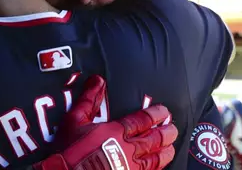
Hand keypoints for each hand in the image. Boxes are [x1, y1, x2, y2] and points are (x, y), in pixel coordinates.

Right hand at [33, 75, 176, 169]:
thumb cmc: (68, 149)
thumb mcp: (74, 120)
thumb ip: (88, 100)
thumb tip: (98, 80)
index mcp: (116, 132)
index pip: (142, 120)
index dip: (156, 115)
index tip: (164, 111)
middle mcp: (127, 149)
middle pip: (153, 139)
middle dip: (165, 133)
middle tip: (173, 128)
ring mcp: (129, 168)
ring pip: (154, 159)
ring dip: (165, 152)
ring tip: (171, 148)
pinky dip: (156, 169)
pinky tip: (158, 167)